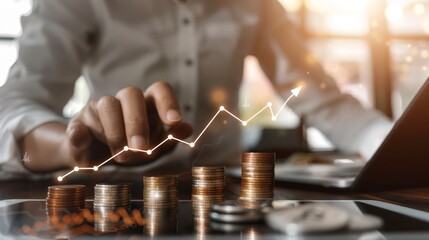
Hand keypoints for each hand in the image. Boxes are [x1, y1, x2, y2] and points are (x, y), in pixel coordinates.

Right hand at [64, 81, 191, 166]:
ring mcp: (98, 109)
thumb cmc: (130, 150)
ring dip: (115, 132)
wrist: (92, 160)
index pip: (159, 90)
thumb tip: (189, 128)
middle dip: (137, 121)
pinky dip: (79, 135)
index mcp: (146, 104)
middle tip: (141, 146)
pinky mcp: (77, 124)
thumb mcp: (152, 148)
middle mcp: (123, 101)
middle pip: (131, 94)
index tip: (174, 122)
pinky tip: (83, 142)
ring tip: (121, 155)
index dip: (168, 103)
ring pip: (106, 106)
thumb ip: (169, 139)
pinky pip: (77, 125)